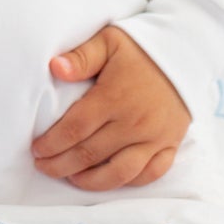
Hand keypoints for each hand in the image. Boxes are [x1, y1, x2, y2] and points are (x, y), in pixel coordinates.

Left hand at [31, 25, 191, 190]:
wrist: (186, 51)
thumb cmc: (141, 47)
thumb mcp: (109, 41)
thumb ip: (81, 56)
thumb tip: (54, 67)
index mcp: (114, 98)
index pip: (75, 129)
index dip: (52, 143)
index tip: (37, 149)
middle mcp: (134, 122)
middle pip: (90, 154)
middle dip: (60, 165)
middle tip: (43, 166)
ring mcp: (154, 137)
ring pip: (118, 173)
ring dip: (90, 181)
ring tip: (71, 178)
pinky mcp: (170, 144)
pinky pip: (149, 174)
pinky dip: (127, 183)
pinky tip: (108, 180)